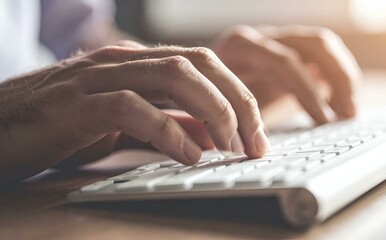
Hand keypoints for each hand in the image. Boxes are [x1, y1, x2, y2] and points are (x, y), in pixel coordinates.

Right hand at [0, 41, 268, 180]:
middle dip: (236, 102)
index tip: (257, 134)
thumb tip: (210, 134)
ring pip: (172, 76)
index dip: (238, 96)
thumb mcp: (128, 123)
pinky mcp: (74, 104)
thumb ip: (169, 122)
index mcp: (138, 63)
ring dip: (212, 112)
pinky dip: (167, 130)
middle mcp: (123, 61)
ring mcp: (97, 78)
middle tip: (255, 143)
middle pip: (198, 65)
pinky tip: (189, 155)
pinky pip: (132, 107)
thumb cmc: (63, 123)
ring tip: (232, 147)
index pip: (204, 65)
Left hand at [212, 25, 360, 123]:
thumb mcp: (216, 109)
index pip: (284, 62)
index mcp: (239, 47)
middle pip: (313, 44)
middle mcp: (261, 38)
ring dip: (343, 76)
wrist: (199, 81)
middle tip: (348, 114)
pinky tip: (341, 103)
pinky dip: (336, 78)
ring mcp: (276, 42)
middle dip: (337, 78)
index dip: (308, 92)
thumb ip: (236, 123)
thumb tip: (259, 147)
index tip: (323, 120)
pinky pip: (320, 57)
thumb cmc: (206, 97)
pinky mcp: (287, 52)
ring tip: (350, 112)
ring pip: (322, 46)